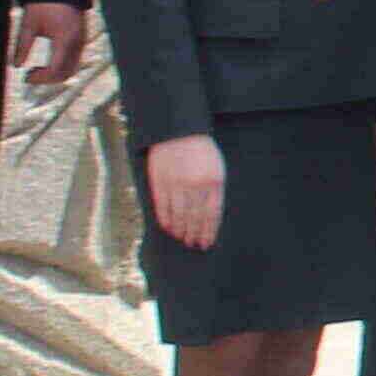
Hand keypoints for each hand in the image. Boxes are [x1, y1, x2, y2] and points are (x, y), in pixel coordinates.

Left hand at [12, 3, 89, 85]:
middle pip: (66, 73)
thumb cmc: (43, 3)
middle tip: (29, 76)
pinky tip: (47, 63)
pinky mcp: (81, 39)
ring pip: (72, 68)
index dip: (40, 78)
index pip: (55, 69)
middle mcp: (77, 43)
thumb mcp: (29, 24)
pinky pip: (74, 60)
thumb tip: (15, 65)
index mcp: (64, 39)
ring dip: (54, 74)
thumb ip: (21, 46)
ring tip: (36, 70)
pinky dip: (61, 66)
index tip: (25, 78)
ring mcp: (82, 41)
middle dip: (47, 79)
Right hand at [144, 132, 225, 250]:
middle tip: (195, 245)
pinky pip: (163, 206)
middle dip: (196, 233)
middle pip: (196, 217)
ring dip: (181, 230)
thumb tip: (211, 216)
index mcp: (214, 181)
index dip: (209, 230)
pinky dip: (166, 219)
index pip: (212, 213)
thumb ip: (215, 190)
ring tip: (183, 239)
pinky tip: (169, 228)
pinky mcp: (159, 181)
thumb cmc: (201, 151)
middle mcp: (195, 184)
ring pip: (179, 214)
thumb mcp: (216, 167)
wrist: (178, 131)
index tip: (207, 242)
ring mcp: (176, 183)